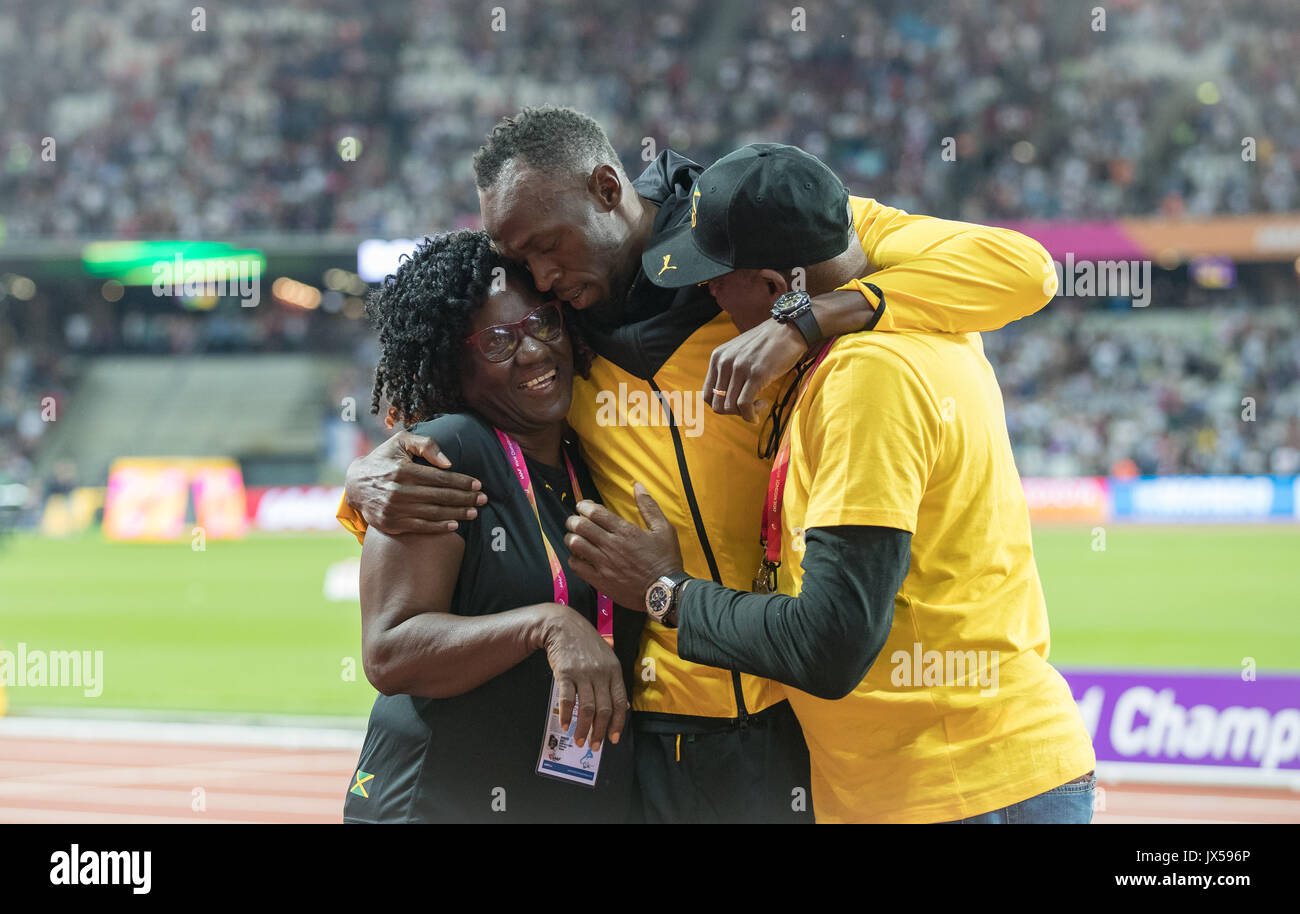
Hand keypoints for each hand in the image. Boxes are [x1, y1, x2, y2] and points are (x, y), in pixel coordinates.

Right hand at [344, 429, 486, 534]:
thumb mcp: (401, 442)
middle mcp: (399, 491)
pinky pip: (421, 527)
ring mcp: (395, 509)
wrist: (355, 484)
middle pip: (441, 497)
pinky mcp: (391, 523)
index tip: (478, 484)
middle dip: (465, 498)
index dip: (462, 482)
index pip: (441, 478)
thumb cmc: (383, 459)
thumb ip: (425, 445)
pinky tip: (455, 525)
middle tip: (483, 499)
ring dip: (457, 513)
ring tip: (474, 512)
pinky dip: (440, 527)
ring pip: (434, 513)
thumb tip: (448, 462)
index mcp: (403, 470)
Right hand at [538, 604, 629, 749]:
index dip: (617, 723)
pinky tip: (565, 725)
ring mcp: (583, 673)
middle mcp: (601, 673)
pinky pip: (568, 699)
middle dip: (600, 732)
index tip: (613, 739)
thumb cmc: (586, 644)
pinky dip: (567, 715)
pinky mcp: (565, 673)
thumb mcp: (607, 658)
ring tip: (580, 740)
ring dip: (584, 729)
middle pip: (604, 709)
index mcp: (614, 671)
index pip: (620, 702)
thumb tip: (625, 706)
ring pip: (587, 708)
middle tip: (595, 746)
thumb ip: (615, 682)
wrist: (563, 626)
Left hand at [564, 482, 684, 610]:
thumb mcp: (664, 529)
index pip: (594, 513)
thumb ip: (649, 506)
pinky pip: (576, 566)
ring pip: (575, 545)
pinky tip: (579, 557)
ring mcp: (603, 564)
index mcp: (625, 531)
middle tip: (574, 521)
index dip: (584, 506)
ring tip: (574, 537)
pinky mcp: (600, 580)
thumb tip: (638, 486)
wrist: (664, 592)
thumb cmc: (666, 559)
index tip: (582, 506)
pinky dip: (574, 559)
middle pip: (580, 526)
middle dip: (573, 520)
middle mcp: (611, 545)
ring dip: (571, 538)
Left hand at [703, 318, 805, 421]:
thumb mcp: (739, 352)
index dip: (720, 405)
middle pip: (717, 404)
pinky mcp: (756, 374)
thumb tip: (726, 398)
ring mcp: (740, 368)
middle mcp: (724, 362)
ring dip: (744, 413)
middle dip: (733, 412)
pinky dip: (751, 415)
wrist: (789, 329)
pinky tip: (762, 406)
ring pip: (730, 407)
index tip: (736, 404)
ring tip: (759, 404)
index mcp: (717, 357)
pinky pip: (745, 405)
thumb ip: (728, 369)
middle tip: (749, 407)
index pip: (707, 394)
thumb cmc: (767, 344)